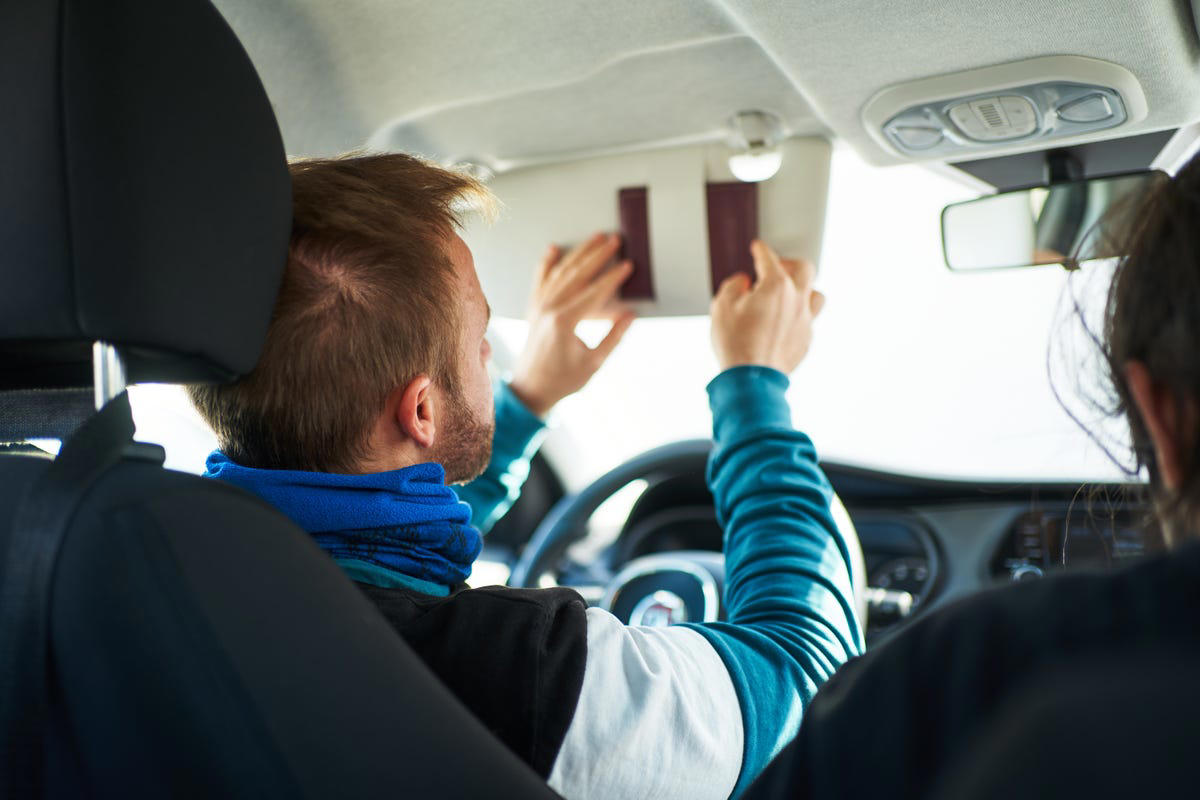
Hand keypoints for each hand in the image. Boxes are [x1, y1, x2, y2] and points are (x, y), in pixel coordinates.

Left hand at [510, 232, 636, 416]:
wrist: (531, 388)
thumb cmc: (564, 379)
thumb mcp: (594, 362)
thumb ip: (613, 337)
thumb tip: (632, 314)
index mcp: (564, 321)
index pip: (594, 292)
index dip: (613, 278)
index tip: (628, 265)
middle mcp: (548, 309)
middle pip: (577, 274)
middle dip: (598, 255)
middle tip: (615, 240)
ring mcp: (538, 307)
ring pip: (560, 272)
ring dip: (579, 253)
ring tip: (596, 238)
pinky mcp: (533, 309)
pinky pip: (540, 279)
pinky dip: (546, 263)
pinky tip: (554, 248)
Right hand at [710, 240, 824, 373]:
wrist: (751, 378)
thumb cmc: (736, 343)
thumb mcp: (721, 306)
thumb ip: (733, 286)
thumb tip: (743, 283)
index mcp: (776, 286)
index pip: (769, 258)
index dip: (761, 250)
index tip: (758, 248)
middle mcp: (796, 299)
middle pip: (804, 268)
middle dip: (789, 263)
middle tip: (776, 268)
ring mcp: (805, 320)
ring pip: (816, 294)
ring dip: (803, 289)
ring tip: (788, 294)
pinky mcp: (806, 339)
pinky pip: (808, 320)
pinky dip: (798, 315)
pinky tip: (784, 321)